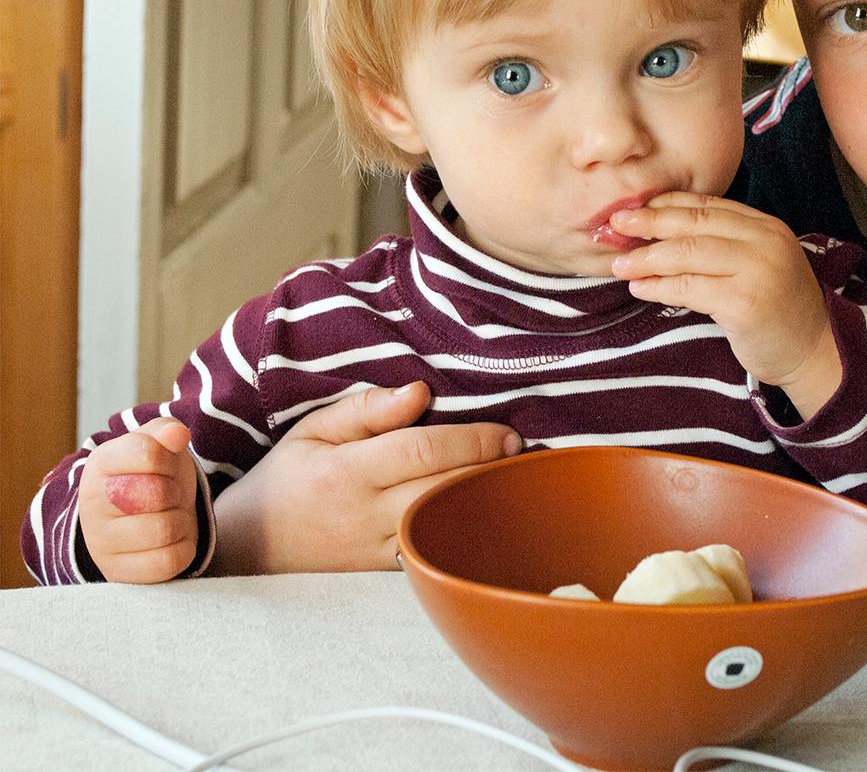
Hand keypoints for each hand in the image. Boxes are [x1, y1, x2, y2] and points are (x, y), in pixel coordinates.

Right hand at [79, 417, 199, 583]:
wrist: (139, 518)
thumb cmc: (152, 475)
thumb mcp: (158, 445)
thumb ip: (167, 431)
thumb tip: (177, 434)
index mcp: (100, 463)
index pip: (148, 452)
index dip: (169, 458)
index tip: (163, 464)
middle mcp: (91, 503)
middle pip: (158, 493)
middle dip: (175, 491)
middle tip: (167, 494)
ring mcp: (101, 542)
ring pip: (165, 529)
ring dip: (181, 521)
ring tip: (167, 516)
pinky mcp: (118, 572)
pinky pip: (169, 561)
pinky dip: (182, 549)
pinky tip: (169, 541)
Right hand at [209, 383, 523, 574]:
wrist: (247, 546)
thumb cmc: (285, 478)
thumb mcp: (313, 430)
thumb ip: (367, 409)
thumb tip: (421, 392)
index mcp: (347, 472)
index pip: (422, 452)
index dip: (472, 440)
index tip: (508, 433)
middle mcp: (365, 514)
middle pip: (443, 490)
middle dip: (489, 471)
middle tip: (521, 455)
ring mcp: (377, 549)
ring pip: (444, 525)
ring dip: (484, 503)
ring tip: (514, 480)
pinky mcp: (384, 571)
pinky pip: (433, 551)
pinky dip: (462, 531)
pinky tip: (487, 514)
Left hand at [609, 194, 841, 418]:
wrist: (813, 351)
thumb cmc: (777, 309)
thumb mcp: (756, 264)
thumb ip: (723, 244)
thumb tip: (660, 230)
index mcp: (766, 226)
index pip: (708, 205)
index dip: (667, 204)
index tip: (635, 208)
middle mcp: (765, 242)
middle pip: (695, 223)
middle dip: (650, 222)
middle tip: (616, 224)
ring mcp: (757, 271)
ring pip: (688, 254)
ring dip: (648, 257)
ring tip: (619, 263)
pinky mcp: (745, 303)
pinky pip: (690, 288)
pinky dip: (658, 287)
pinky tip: (639, 287)